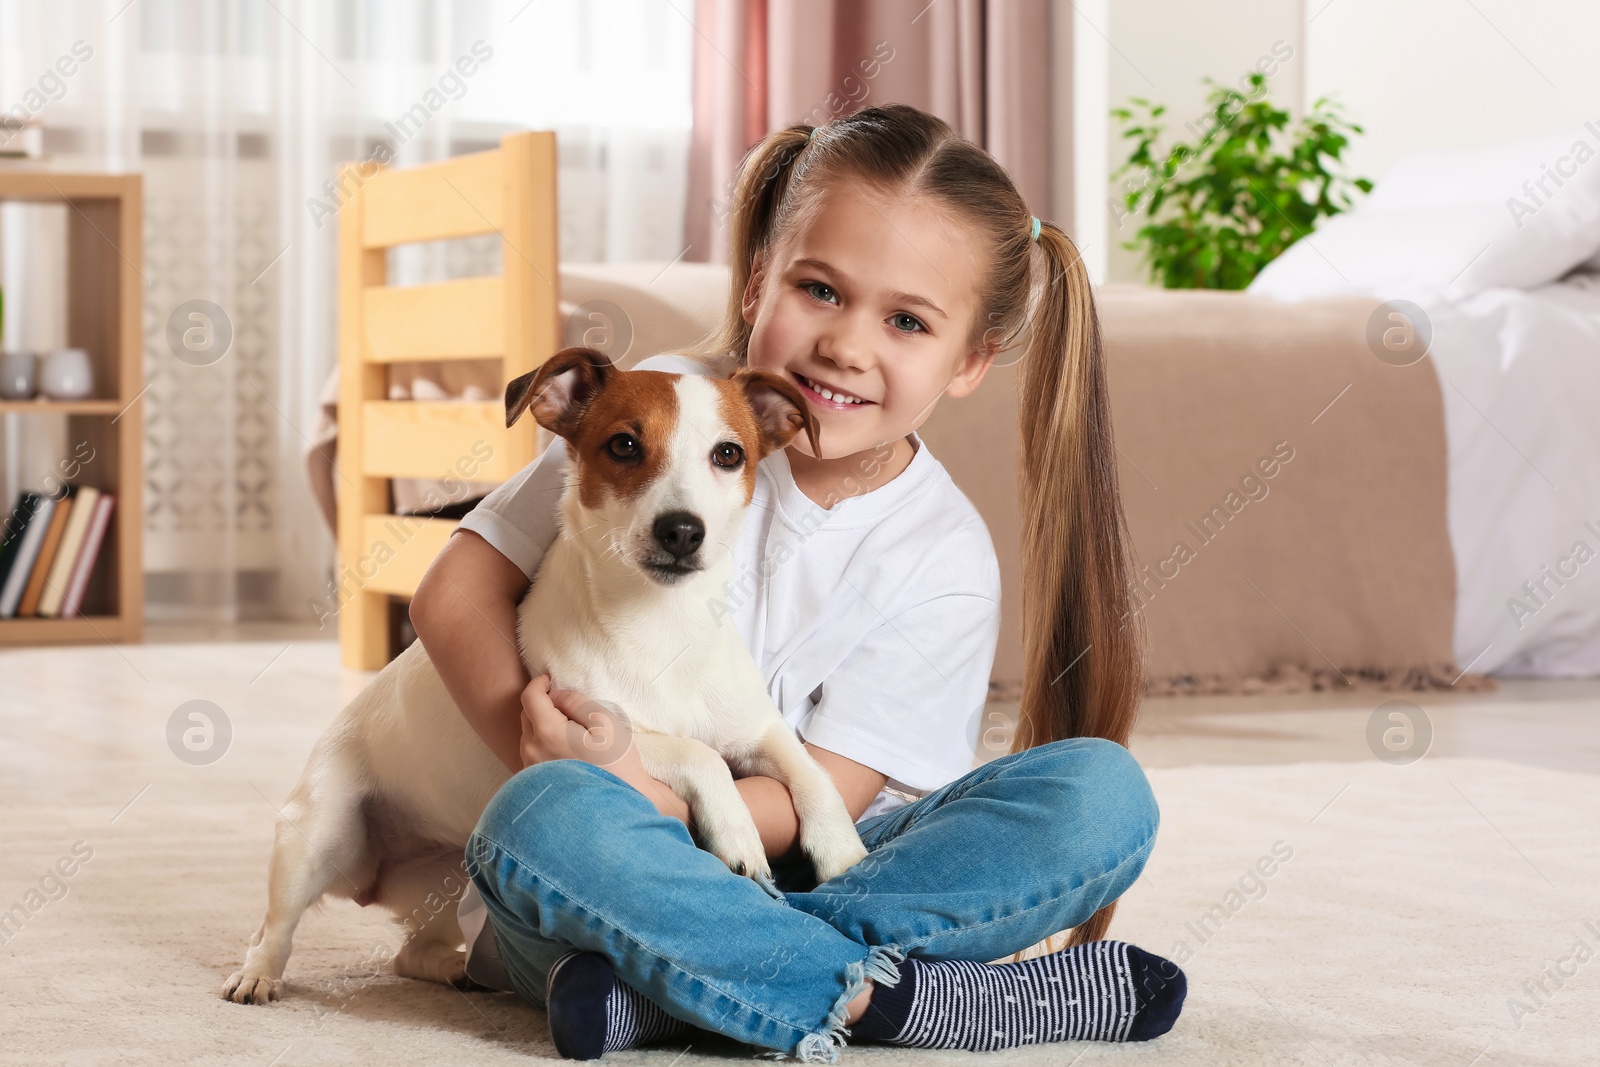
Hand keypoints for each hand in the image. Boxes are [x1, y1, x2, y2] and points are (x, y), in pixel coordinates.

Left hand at [517, 674, 690, 824]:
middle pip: (527, 715)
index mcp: (547, 733)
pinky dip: (543, 743)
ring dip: (543, 725)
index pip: (530, 697)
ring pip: (529, 735)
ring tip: (570, 731)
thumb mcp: (604, 722)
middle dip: (543, 704)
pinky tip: (566, 751)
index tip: (550, 679)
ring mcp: (530, 769)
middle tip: (567, 706)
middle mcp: (531, 751)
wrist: (617, 807)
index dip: (539, 683)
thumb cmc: (617, 763)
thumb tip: (556, 695)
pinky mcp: (534, 783)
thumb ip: (575, 701)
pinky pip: (533, 753)